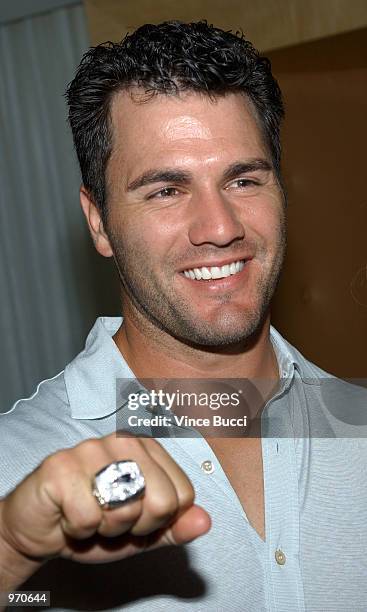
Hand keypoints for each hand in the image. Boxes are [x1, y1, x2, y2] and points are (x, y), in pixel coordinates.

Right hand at [0, 433, 210, 571]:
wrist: (40, 527)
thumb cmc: (94, 522)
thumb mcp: (141, 531)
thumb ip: (174, 526)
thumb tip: (205, 521)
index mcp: (148, 448)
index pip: (182, 496)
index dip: (158, 521)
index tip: (134, 517)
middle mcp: (123, 440)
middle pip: (160, 501)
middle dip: (134, 526)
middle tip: (109, 519)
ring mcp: (90, 449)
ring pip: (125, 508)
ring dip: (105, 528)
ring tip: (90, 515)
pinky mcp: (60, 465)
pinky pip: (87, 516)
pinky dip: (77, 530)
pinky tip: (68, 515)